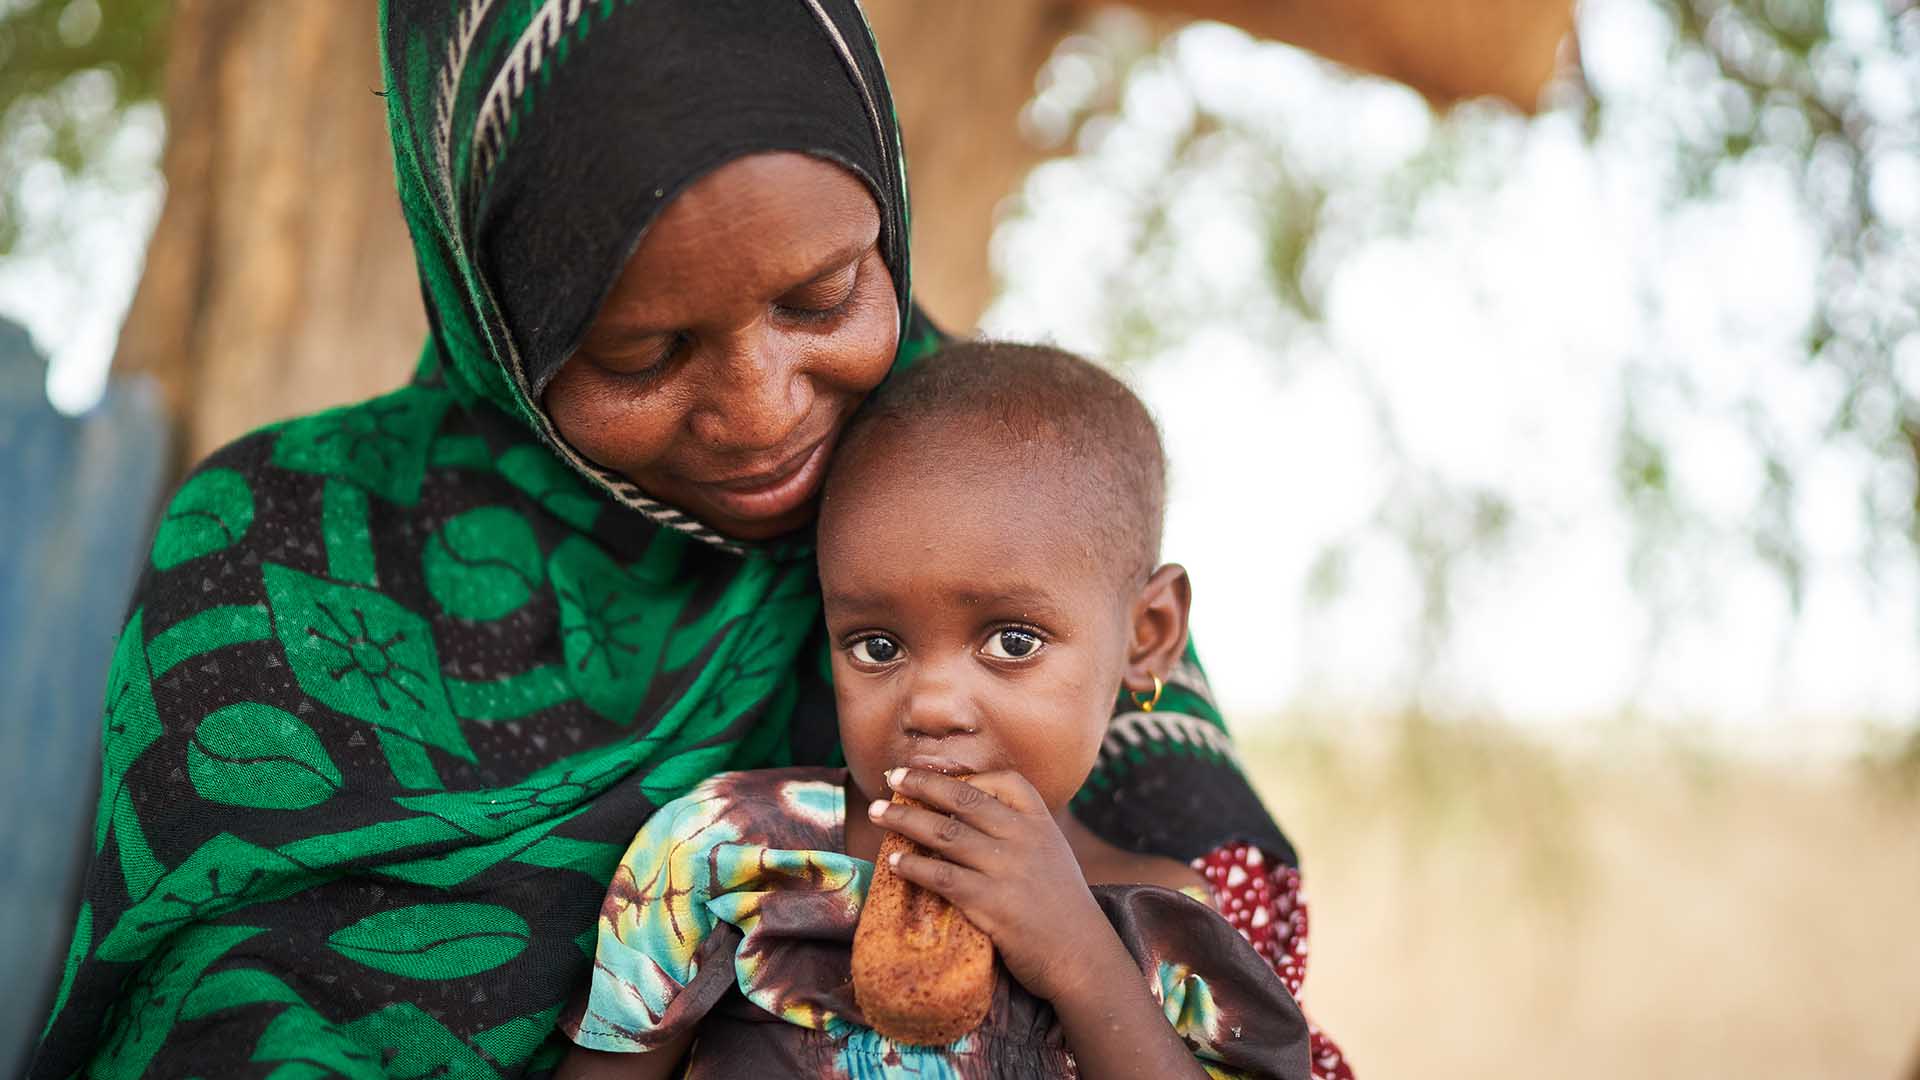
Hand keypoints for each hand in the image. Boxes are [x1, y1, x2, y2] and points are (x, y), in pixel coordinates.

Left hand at [868, 767, 1114, 1002]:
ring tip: (878, 812)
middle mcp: (1024, 838)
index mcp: (1041, 822)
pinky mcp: (991, 902)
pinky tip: (894, 861)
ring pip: (945, 833)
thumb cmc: (1062, 907)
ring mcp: (1007, 869)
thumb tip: (967, 814)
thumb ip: (1020, 832)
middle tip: (892, 778)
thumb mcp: (1051, 854)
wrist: (1082, 955)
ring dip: (905, 820)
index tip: (934, 771)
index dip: (965, 774)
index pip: (1004, 780)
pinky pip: (941, 876)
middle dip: (922, 784)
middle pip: (963, 798)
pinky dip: (913, 866)